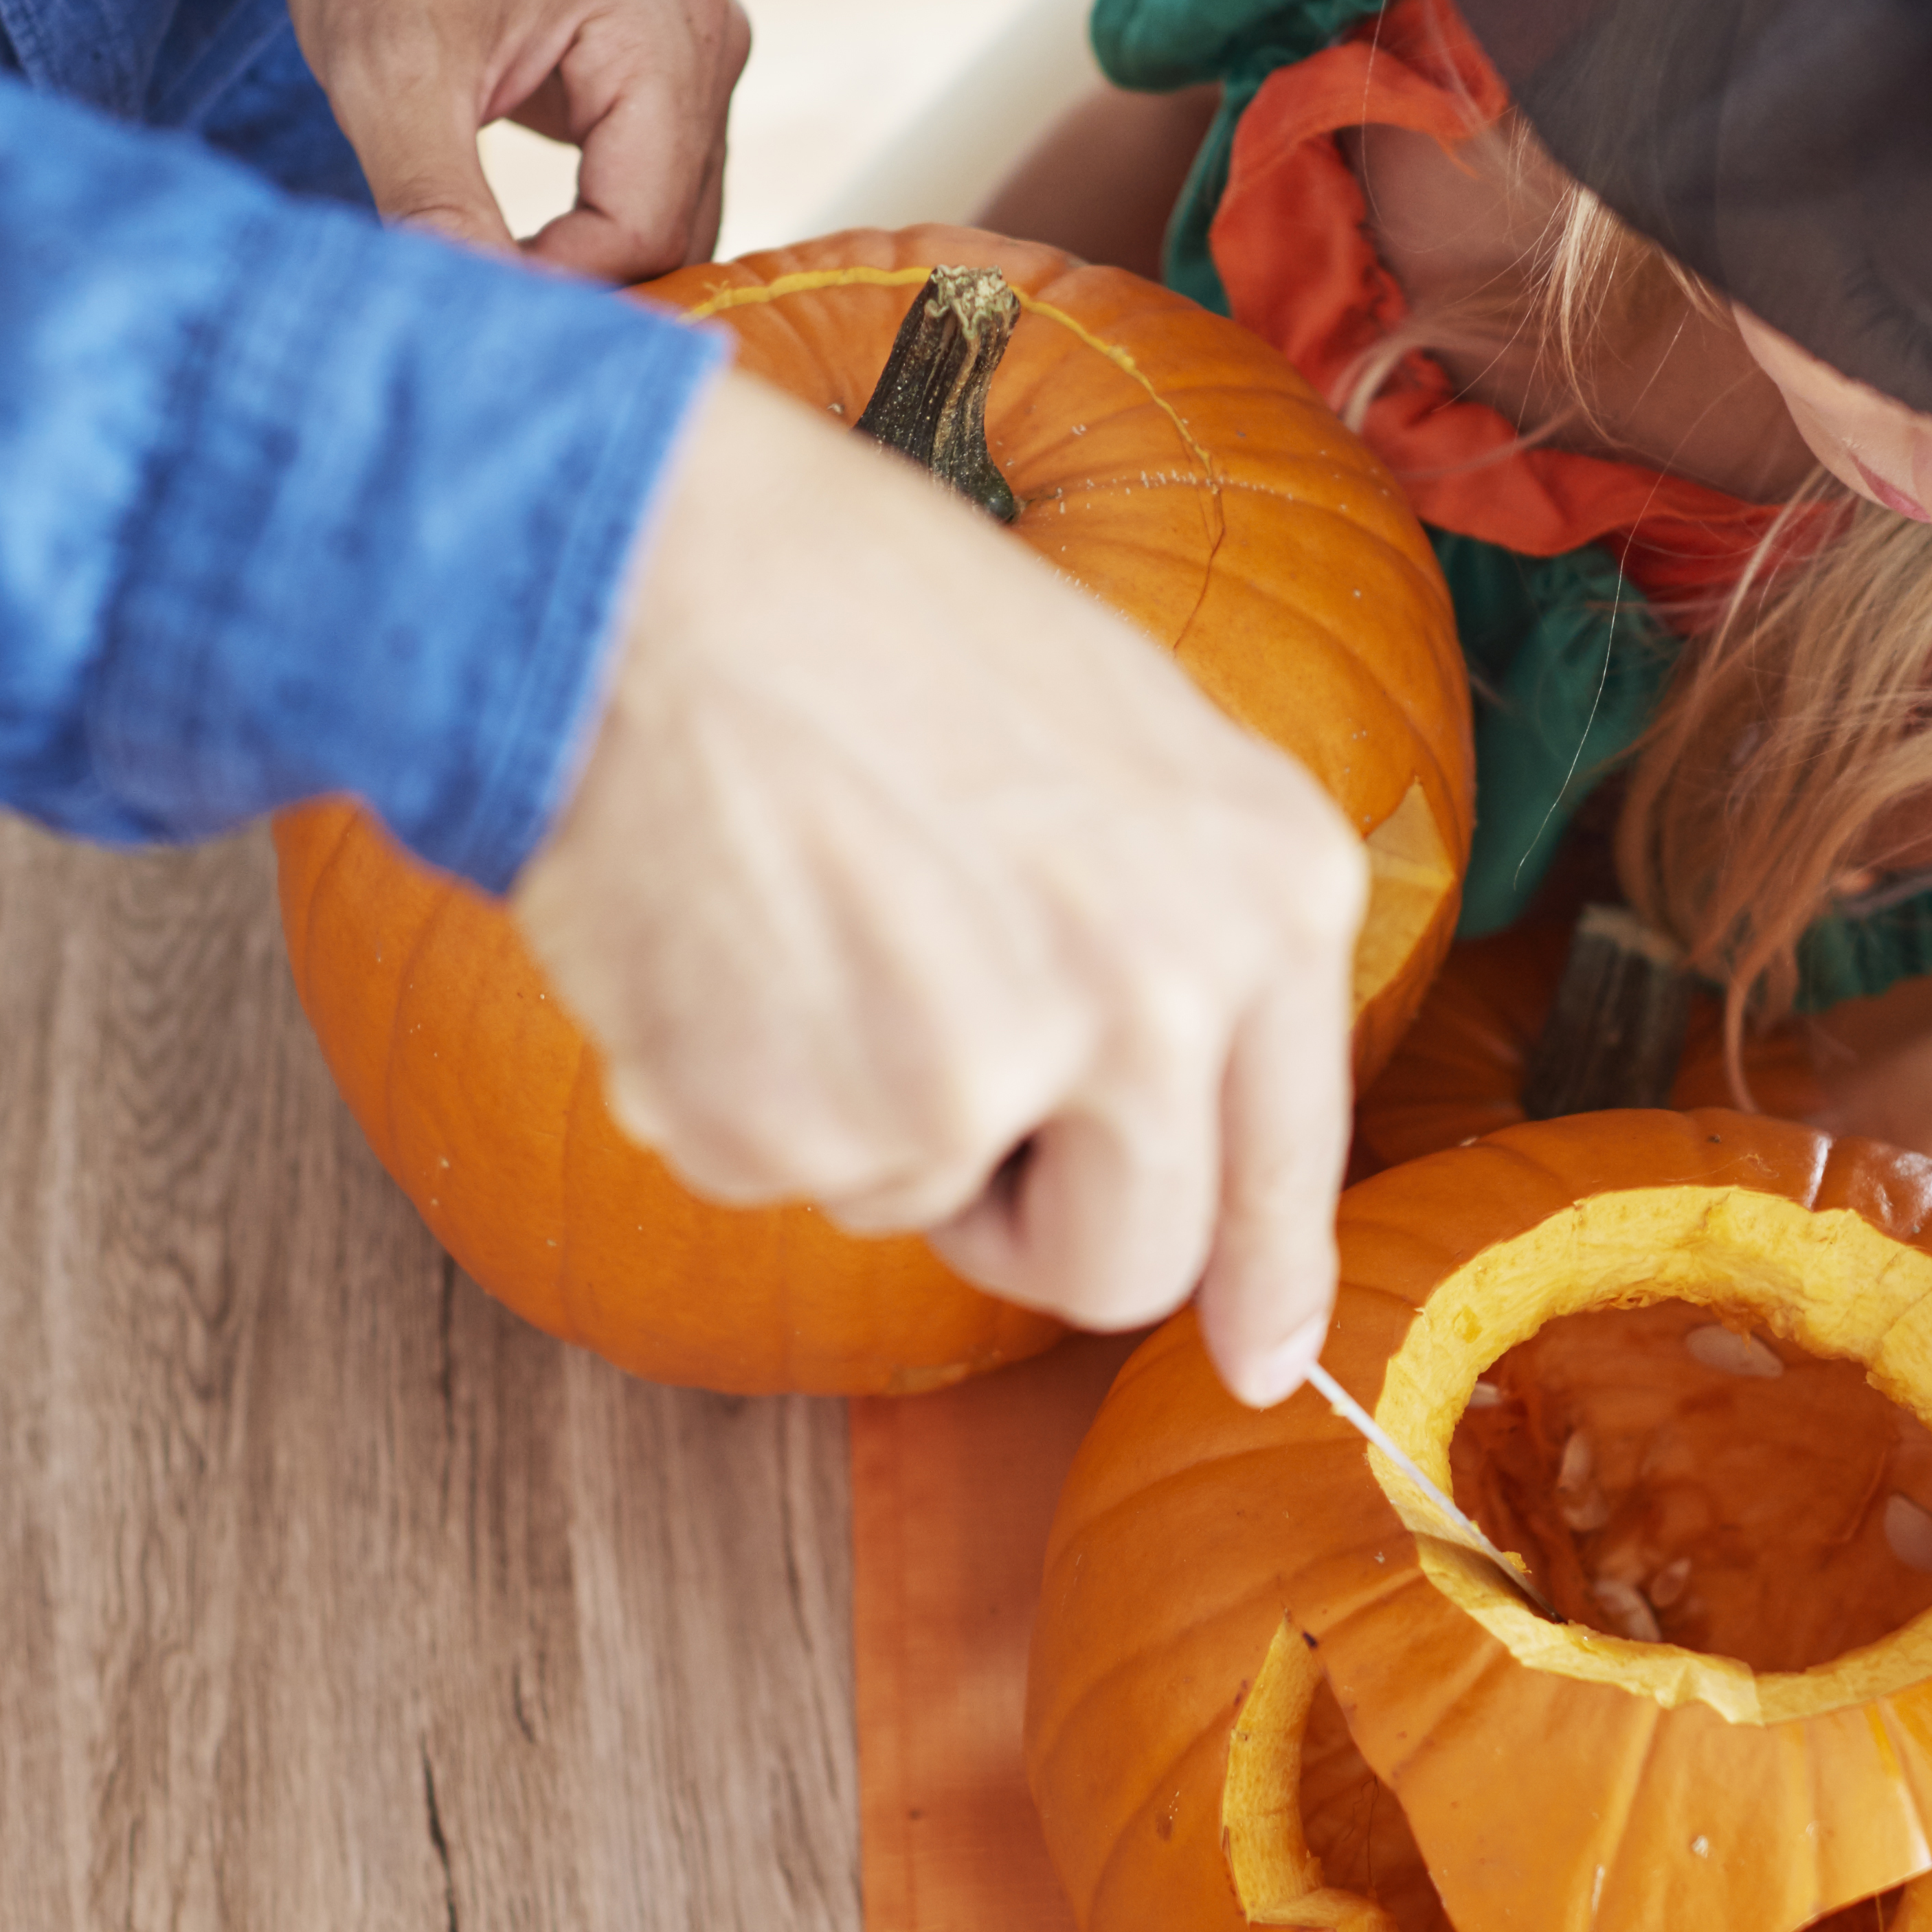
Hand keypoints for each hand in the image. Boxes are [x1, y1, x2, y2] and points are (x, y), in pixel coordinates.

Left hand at [274, 0, 748, 279]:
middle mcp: (709, 36)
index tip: (470, 304)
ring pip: (672, 223)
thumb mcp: (387, 78)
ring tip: (495, 273)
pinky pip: (657, 191)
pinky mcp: (679, 77)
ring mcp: (705, 54)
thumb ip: (436, 206)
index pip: (641, 224)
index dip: (560, 286)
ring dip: (590, 265)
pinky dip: (597, 233)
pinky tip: (529, 244)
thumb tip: (474, 319)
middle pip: (672, 233)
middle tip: (479, 308)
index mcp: (660, 24)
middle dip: (581, 283)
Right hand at [511, 370, 1366, 1403]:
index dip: (1265, 1282)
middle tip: (942, 1075)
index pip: (1285, 1162)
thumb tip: (1223, 1176)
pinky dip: (735, 1085)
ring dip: (856, 1105)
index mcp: (1266, 889)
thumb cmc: (868, 618)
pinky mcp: (804, 1123)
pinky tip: (727, 931)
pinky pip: (777, 1174)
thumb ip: (1196, 935)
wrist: (646, 569)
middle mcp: (1155, 998)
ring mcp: (978, 1074)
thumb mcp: (1123, 739)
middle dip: (1031, 1218)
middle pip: (1121, 1265)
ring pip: (921, 1206)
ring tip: (811, 911)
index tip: (1259, 1362)